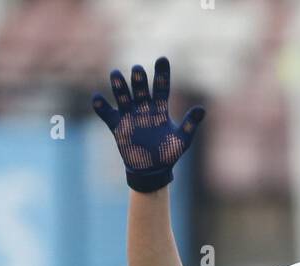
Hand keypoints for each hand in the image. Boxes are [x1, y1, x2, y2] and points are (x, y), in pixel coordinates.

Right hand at [92, 56, 204, 191]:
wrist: (152, 171)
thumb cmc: (168, 154)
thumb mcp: (182, 141)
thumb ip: (189, 125)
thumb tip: (201, 109)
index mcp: (160, 109)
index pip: (161, 88)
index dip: (162, 74)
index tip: (162, 59)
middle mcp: (143, 108)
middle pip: (140, 90)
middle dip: (139, 80)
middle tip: (138, 70)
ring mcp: (130, 116)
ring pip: (123, 97)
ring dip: (119, 87)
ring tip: (115, 74)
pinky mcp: (118, 127)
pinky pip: (107, 115)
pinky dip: (101, 107)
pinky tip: (97, 99)